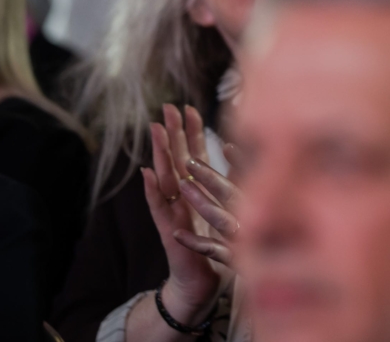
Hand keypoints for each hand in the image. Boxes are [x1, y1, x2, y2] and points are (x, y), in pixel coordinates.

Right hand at [142, 104, 228, 322]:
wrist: (201, 283)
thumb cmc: (217, 246)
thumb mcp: (228, 211)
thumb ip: (229, 187)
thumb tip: (242, 162)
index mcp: (198, 192)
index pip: (193, 155)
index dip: (191, 132)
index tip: (189, 106)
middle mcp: (183, 199)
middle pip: (176, 159)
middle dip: (173, 133)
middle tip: (167, 107)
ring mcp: (174, 212)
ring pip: (165, 177)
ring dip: (160, 153)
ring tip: (154, 131)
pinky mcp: (170, 230)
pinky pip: (160, 208)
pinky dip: (153, 191)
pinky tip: (147, 174)